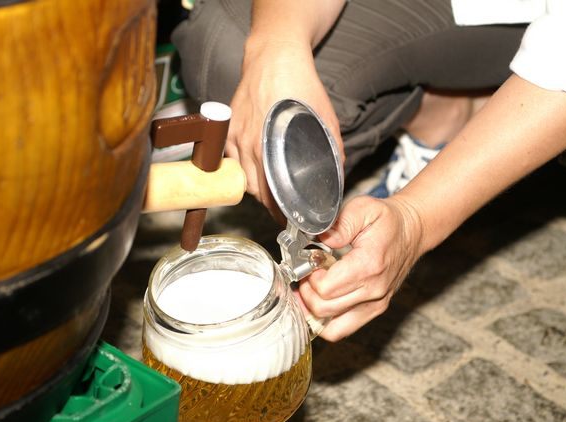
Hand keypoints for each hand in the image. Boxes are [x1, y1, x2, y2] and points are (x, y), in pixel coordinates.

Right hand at [225, 37, 343, 220]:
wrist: (273, 56)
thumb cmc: (299, 82)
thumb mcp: (324, 114)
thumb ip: (331, 144)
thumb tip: (338, 169)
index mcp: (270, 144)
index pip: (270, 192)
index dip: (278, 211)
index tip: (287, 220)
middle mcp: (248, 143)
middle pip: (255, 190)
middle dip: (269, 204)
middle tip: (282, 210)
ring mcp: (234, 136)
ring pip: (241, 178)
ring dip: (255, 190)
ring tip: (270, 194)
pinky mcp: (227, 130)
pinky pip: (231, 162)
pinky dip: (241, 171)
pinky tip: (253, 172)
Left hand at [298, 195, 423, 340]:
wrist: (411, 231)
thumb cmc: (387, 221)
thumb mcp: (363, 209)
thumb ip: (339, 224)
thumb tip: (319, 239)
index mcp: (368, 266)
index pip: (325, 288)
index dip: (309, 277)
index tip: (309, 263)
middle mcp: (373, 291)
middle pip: (323, 309)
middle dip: (306, 293)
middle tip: (307, 275)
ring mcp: (375, 305)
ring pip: (331, 327)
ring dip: (312, 311)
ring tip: (309, 290)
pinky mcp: (374, 310)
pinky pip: (341, 330)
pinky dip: (324, 321)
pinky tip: (318, 303)